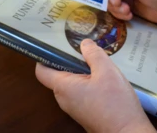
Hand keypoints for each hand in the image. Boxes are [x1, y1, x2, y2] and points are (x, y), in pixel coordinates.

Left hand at [35, 39, 155, 132]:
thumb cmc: (115, 103)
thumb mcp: (107, 71)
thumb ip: (94, 54)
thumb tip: (84, 43)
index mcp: (63, 87)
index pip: (42, 71)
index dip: (45, 56)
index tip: (57, 46)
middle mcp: (64, 99)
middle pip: (58, 74)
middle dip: (69, 60)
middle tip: (84, 50)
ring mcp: (74, 107)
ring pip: (71, 83)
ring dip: (81, 71)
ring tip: (97, 62)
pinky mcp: (85, 112)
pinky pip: (80, 92)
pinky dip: (88, 81)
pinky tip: (104, 78)